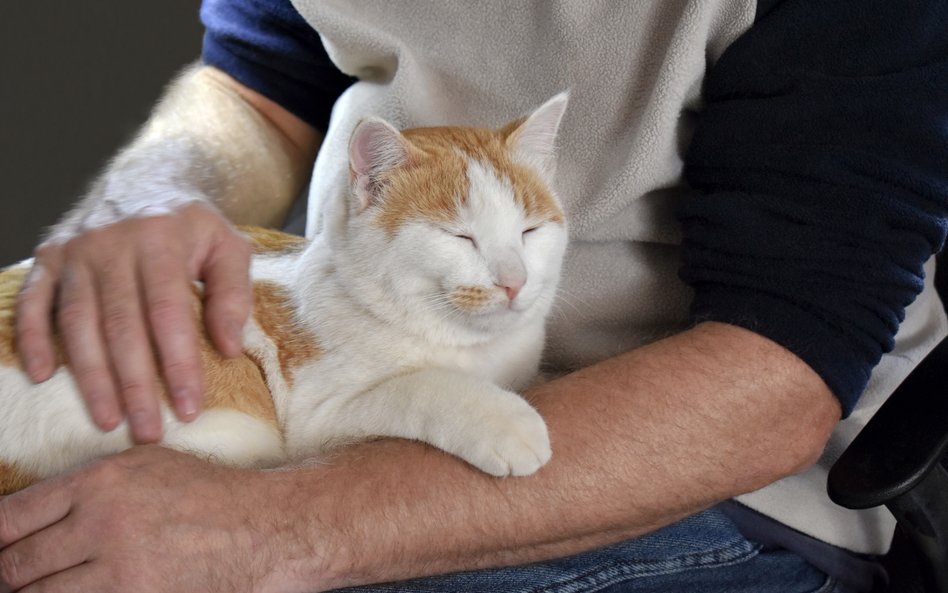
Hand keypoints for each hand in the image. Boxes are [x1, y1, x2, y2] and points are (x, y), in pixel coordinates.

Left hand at [0, 447, 293, 592]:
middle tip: (13, 577)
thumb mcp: (144, 465)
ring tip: (42, 587)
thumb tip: (32, 515)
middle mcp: (102, 522)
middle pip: (16, 564)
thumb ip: (87, 486)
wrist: (260, 526)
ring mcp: (119, 567)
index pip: (11, 517)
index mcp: (99, 482)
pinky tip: (80, 592)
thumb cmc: (205, 492)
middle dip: (8, 575)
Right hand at [15, 203, 252, 442]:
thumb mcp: (228, 246)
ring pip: (78, 323)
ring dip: (90, 376)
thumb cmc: (192, 226)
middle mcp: (111, 244)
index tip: (188, 409)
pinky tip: (43, 377)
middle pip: (121, 326)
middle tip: (147, 433)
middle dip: (134, 385)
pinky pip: (32, 302)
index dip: (178, 365)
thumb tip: (229, 348)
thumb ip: (233, 293)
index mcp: (160, 240)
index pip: (169, 314)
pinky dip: (32, 339)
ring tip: (108, 420)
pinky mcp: (49, 257)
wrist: (146, 179)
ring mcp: (75, 251)